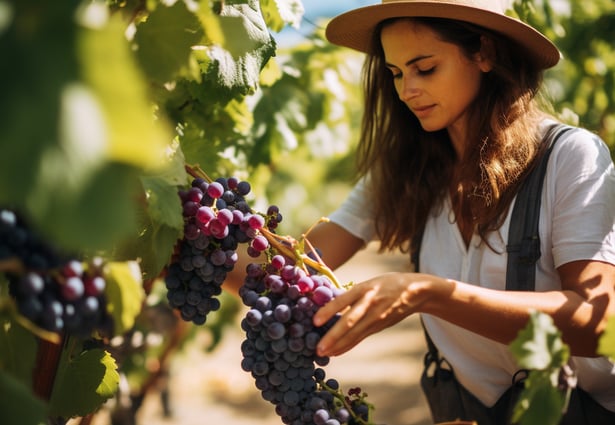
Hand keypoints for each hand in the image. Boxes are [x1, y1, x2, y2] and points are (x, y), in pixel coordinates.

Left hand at [312, 272, 434, 356]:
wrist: (415, 292)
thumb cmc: (387, 284)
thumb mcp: (369, 282)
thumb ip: (351, 294)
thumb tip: (327, 304)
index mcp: (365, 288)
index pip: (344, 300)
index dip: (329, 310)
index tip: (315, 321)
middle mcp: (370, 304)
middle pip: (349, 322)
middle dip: (333, 336)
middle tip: (318, 348)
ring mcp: (376, 317)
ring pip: (354, 334)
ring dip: (338, 345)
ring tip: (323, 353)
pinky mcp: (379, 327)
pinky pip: (360, 338)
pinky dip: (347, 346)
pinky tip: (336, 352)